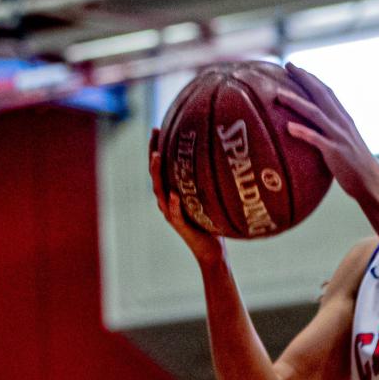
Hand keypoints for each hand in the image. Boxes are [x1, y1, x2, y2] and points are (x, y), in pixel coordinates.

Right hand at [149, 128, 225, 265]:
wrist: (211, 250)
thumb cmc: (213, 223)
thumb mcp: (211, 198)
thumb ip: (211, 181)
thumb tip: (225, 156)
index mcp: (172, 193)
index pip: (161, 168)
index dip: (157, 148)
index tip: (157, 128)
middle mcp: (168, 201)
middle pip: (155, 175)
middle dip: (153, 154)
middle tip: (155, 134)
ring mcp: (171, 214)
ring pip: (160, 192)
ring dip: (158, 174)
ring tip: (158, 157)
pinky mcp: (180, 226)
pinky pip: (174, 214)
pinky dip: (173, 204)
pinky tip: (174, 194)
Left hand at [277, 63, 378, 201]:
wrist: (371, 183)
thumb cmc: (355, 167)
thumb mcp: (344, 144)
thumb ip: (331, 134)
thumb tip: (315, 131)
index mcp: (344, 119)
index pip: (327, 92)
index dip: (312, 79)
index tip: (297, 68)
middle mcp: (341, 123)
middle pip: (321, 95)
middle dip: (303, 79)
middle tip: (287, 65)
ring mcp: (338, 136)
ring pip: (315, 114)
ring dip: (296, 102)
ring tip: (278, 94)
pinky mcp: (335, 152)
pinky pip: (317, 139)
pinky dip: (303, 132)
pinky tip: (288, 127)